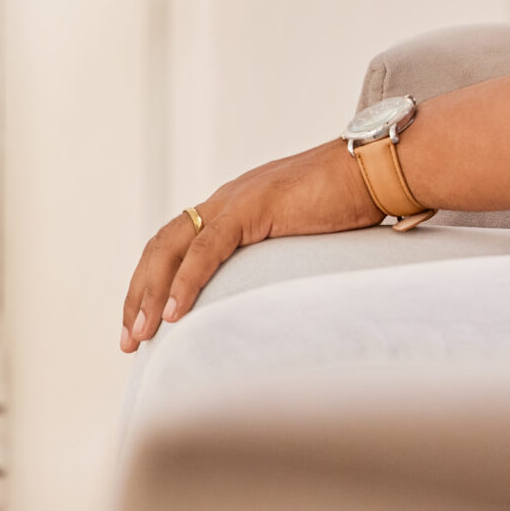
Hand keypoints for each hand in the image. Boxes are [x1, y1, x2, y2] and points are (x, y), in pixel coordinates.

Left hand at [118, 138, 380, 350]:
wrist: (380, 169)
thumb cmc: (357, 201)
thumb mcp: (307, 235)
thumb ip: (282, 256)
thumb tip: (280, 297)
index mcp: (236, 205)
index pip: (177, 243)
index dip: (155, 283)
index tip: (146, 324)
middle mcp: (227, 200)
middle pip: (161, 246)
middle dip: (138, 295)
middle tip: (129, 342)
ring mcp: (237, 201)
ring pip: (171, 248)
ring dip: (150, 294)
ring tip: (140, 335)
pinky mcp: (252, 207)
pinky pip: (206, 249)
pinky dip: (185, 282)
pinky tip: (173, 314)